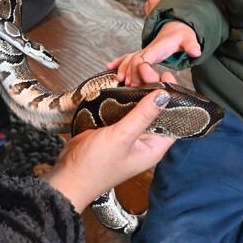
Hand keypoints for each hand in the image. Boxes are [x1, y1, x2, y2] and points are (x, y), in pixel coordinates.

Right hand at [44, 75, 177, 212]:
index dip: (174, 97)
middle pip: (156, 108)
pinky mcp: (114, 126)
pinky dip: (124, 93)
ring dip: (138, 87)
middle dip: (153, 87)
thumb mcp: (122, 137)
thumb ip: (143, 114)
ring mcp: (129, 132)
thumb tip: (164, 94)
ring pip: (139, 105)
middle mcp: (145, 139)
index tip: (167, 76)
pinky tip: (122, 79)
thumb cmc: (96, 166)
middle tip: (145, 68)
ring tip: (134, 69)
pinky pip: (124, 106)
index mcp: (154, 147)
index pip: (174, 118)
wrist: (68, 174)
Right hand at [106, 20, 200, 85]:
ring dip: (123, 69)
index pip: (146, 56)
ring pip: (129, 59)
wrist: (177, 26)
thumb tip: (196, 51)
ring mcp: (144, 51)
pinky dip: (118, 62)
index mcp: (158, 47)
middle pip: (134, 60)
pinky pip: (127, 57)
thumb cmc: (182, 35)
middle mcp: (148, 49)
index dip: (139, 66)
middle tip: (128, 86)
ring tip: (119, 80)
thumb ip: (192, 44)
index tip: (135, 77)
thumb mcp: (189, 38)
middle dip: (129, 72)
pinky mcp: (142, 54)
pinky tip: (109, 68)